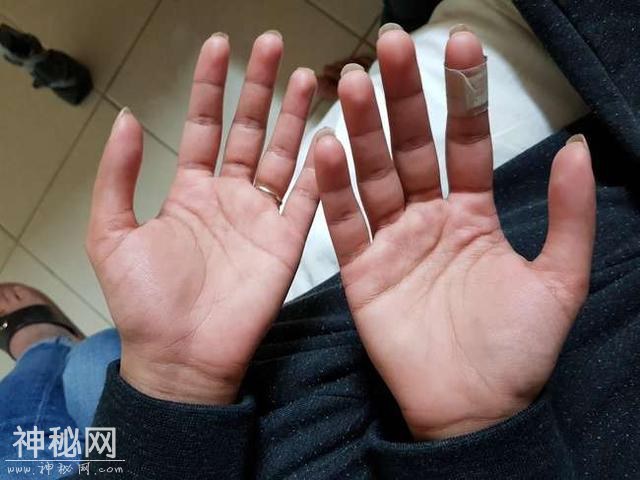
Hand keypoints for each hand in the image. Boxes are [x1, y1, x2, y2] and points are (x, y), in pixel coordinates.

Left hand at [87, 32, 320, 404]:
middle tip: (272, 45)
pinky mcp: (286, 242)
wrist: (181, 357)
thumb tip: (127, 118)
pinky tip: (327, 135)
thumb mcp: (112, 233)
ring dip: (293, 117)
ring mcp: (261, 218)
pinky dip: (319, 170)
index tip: (220, 46)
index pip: (205, 125)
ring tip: (305, 76)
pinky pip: (307, 199)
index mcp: (190, 192)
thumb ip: (118, 175)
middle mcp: (229, 198)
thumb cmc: (145, 303)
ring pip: (282, 155)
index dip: (212, 86)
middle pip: (248, 130)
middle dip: (260, 87)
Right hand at [315, 27, 594, 438]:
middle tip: (390, 45)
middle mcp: (429, 219)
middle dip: (402, 97)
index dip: (461, 95)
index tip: (457, 44)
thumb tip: (578, 147)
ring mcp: (392, 242)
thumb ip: (567, 216)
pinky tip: (327, 149)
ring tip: (354, 83)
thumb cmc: (516, 352)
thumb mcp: (558, 281)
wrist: (473, 410)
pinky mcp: (362, 272)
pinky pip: (346, 224)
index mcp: (473, 214)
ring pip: (374, 175)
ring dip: (363, 131)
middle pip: (412, 146)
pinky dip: (334, 189)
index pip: (465, 142)